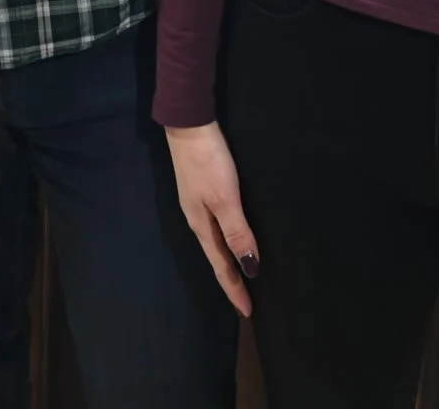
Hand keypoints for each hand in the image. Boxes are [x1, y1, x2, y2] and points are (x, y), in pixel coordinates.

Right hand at [164, 122, 258, 317]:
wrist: (188, 124)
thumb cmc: (208, 162)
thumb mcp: (225, 199)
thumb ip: (237, 233)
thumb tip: (250, 269)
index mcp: (202, 226)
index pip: (221, 267)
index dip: (234, 289)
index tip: (248, 313)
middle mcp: (198, 220)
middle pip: (217, 257)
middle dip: (230, 280)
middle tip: (246, 301)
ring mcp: (198, 204)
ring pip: (216, 242)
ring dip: (228, 261)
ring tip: (241, 276)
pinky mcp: (202, 190)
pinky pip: (216, 226)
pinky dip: (226, 241)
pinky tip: (232, 237)